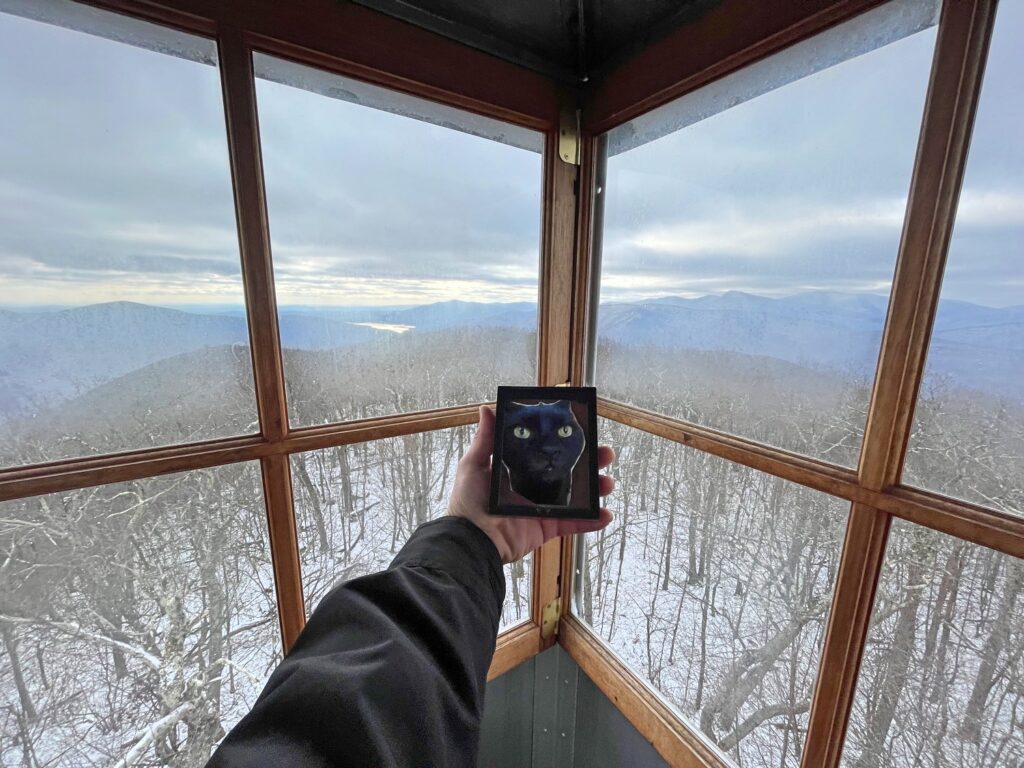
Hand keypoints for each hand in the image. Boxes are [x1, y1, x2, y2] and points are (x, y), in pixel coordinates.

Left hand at [448, 405, 614, 563]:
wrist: (473, 540)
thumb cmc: (469, 502)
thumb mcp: (474, 465)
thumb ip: (485, 439)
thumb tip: (487, 408)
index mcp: (518, 471)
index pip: (547, 452)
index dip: (566, 443)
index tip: (583, 431)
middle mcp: (533, 488)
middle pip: (568, 473)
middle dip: (590, 464)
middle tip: (605, 454)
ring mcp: (542, 509)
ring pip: (576, 498)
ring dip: (595, 491)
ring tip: (607, 483)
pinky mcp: (546, 529)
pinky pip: (573, 525)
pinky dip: (591, 522)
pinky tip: (605, 515)